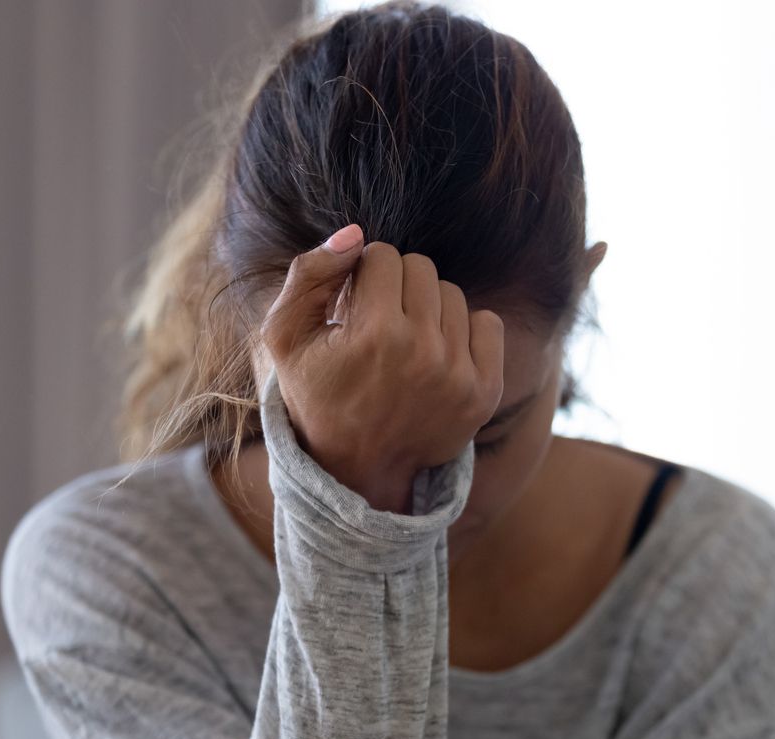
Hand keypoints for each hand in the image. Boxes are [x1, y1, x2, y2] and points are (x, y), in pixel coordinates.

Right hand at [260, 224, 503, 512]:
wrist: (358, 470)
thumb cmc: (317, 395)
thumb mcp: (286, 337)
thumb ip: (309, 275)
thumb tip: (356, 233)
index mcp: (374, 334)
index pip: (383, 255)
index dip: (364, 276)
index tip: (354, 308)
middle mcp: (423, 351)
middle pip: (421, 268)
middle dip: (396, 287)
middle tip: (379, 324)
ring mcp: (459, 374)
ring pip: (453, 294)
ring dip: (429, 308)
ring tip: (405, 342)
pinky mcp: (485, 392)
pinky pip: (489, 323)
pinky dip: (465, 330)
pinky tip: (437, 354)